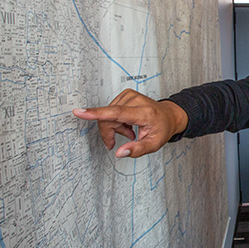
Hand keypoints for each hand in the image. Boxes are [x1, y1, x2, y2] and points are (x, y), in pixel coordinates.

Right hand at [72, 88, 188, 157]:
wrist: (169, 115)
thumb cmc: (162, 128)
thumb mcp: (154, 144)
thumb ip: (137, 150)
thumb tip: (120, 153)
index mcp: (143, 112)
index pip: (116, 112)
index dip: (95, 114)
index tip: (79, 112)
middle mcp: (135, 100)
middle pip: (108, 119)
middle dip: (110, 133)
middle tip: (126, 139)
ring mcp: (129, 95)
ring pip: (108, 116)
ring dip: (115, 127)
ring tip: (130, 131)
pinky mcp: (125, 94)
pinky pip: (110, 111)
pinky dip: (117, 121)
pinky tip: (128, 124)